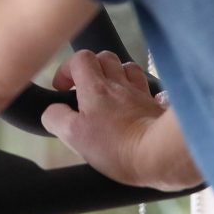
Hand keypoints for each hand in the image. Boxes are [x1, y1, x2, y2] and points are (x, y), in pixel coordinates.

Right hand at [40, 50, 200, 190]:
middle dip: (92, 67)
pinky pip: (150, 89)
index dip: (67, 69)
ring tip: (111, 93)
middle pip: (105, 57)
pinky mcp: (158, 107)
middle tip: (86, 88)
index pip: (80, 59)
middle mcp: (120, 84)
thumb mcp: (74, 136)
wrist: (161, 156)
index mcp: (95, 88)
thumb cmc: (117, 147)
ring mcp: (142, 94)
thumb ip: (56, 118)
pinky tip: (137, 104)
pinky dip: (141, 92)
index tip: (62, 88)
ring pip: (129, 69)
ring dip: (117, 75)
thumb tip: (51, 111)